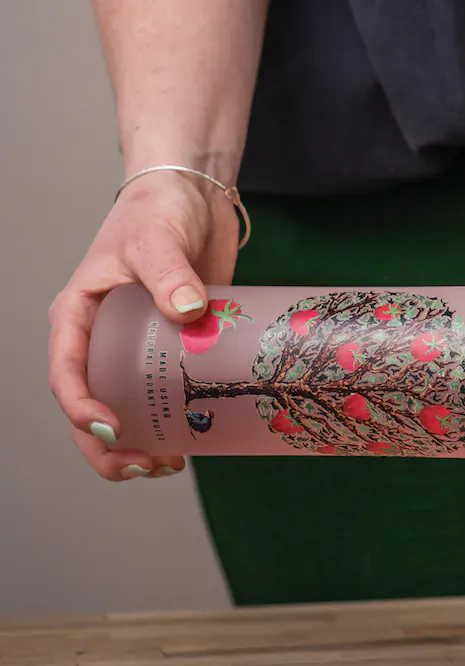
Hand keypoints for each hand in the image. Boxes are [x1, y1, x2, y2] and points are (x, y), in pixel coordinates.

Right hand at [48, 172, 240, 481]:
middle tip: (148, 466)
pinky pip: (162, 396)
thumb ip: (170, 271)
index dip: (82, 409)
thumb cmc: (159, 210)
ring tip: (171, 465)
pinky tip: (196, 442)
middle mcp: (99, 339)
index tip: (113, 429)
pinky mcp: (170, 349)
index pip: (67, 373)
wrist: (194, 198)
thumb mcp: (157, 238)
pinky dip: (172, 422)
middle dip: (109, 447)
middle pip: (89, 406)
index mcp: (78, 316)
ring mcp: (133, 348)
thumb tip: (187, 308)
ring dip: (139, 443)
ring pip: (123, 409)